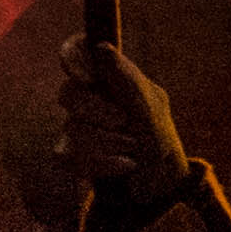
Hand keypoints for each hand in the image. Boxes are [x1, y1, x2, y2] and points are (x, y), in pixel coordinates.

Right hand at [58, 40, 192, 208]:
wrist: (164, 185)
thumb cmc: (160, 140)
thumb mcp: (151, 107)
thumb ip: (126, 80)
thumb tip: (101, 47)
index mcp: (109, 78)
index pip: (78, 52)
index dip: (72, 58)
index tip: (86, 78)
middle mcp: (89, 98)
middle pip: (68, 93)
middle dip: (97, 111)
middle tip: (124, 122)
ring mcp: (77, 126)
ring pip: (71, 127)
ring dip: (108, 141)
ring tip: (133, 148)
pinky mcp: (71, 154)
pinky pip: (67, 155)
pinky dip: (101, 163)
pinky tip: (124, 165)